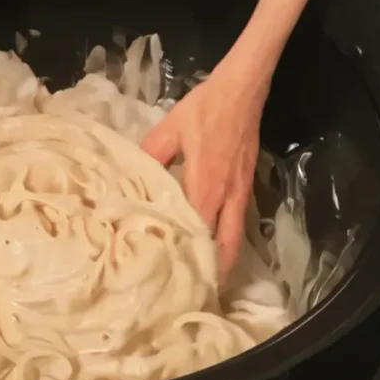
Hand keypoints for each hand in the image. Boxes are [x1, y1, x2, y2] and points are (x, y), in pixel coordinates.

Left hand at [141, 48, 271, 275]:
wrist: (244, 88)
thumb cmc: (205, 108)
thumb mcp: (169, 130)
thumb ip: (150, 157)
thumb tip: (133, 180)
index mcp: (205, 186)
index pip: (198, 233)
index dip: (188, 257)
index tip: (176, 279)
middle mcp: (227, 196)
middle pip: (225, 247)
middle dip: (213, 272)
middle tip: (195, 291)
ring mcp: (241, 192)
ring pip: (235, 237)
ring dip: (223, 258)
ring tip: (206, 278)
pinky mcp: (246, 185)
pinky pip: (239, 220)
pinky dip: (229, 237)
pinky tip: (215, 242)